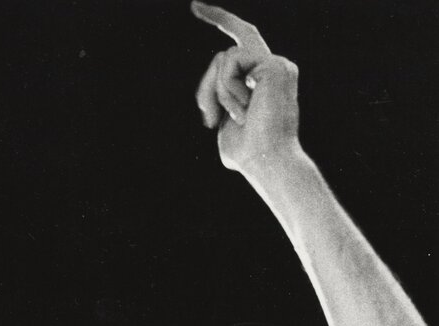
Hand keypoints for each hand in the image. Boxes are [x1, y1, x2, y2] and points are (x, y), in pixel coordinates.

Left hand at [192, 2, 300, 175]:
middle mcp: (274, 69)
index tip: (196, 7)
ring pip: (224, 58)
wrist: (267, 162)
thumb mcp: (224, 128)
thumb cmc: (248, 154)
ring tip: (236, 118)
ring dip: (219, 92)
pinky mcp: (274, 66)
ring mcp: (276, 65)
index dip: (221, 21)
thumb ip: (221, 108)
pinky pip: (231, 63)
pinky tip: (244, 110)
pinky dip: (228, 89)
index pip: (242, 44)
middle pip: (228, 50)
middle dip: (213, 48)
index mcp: (263, 82)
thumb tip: (213, 110)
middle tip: (201, 54)